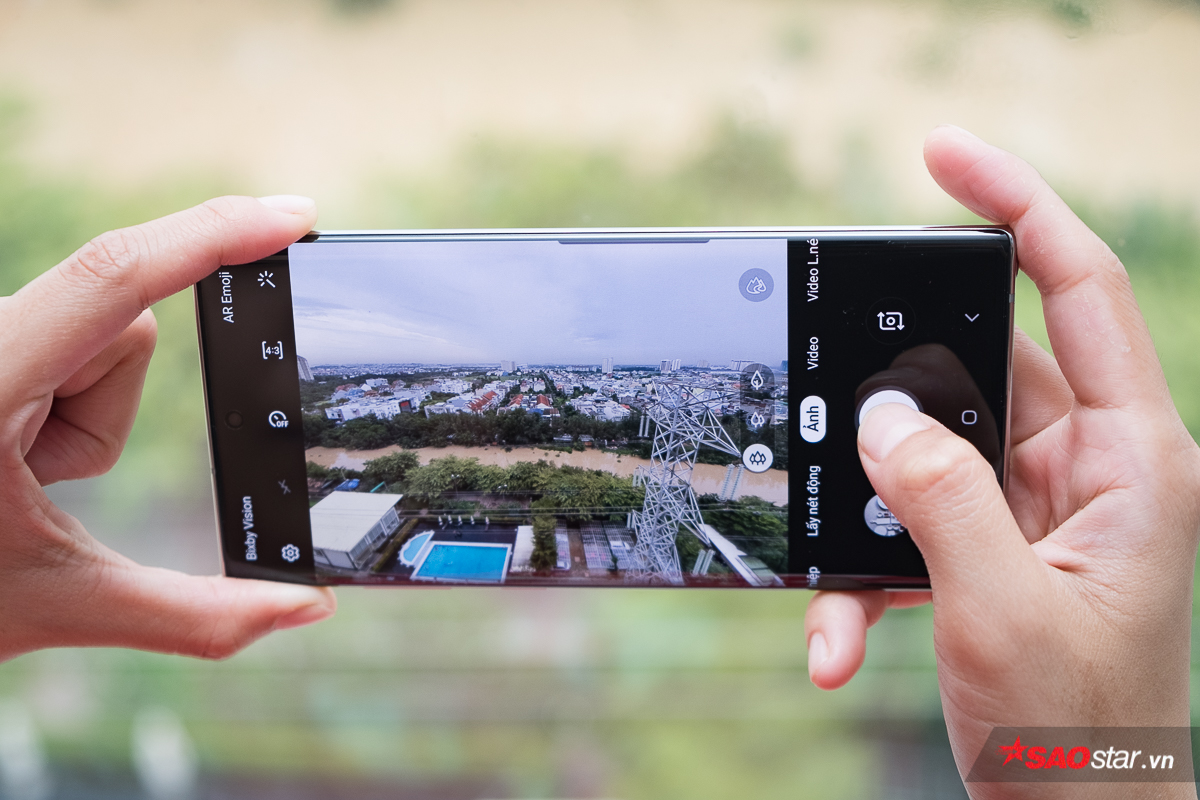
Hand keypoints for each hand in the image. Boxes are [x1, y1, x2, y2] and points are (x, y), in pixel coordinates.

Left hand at [0, 195, 336, 661]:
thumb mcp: (59, 601)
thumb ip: (195, 616)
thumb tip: (310, 608)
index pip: (115, 279)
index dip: (212, 236)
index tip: (292, 216)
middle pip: (121, 332)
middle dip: (105, 419)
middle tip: (35, 485)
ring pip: (100, 345)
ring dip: (83, 420)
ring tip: (13, 478)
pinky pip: (67, 350)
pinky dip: (62, 408)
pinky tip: (4, 457)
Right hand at [804, 127, 1199, 796]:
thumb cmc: (1073, 735)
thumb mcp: (1000, 610)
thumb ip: (941, 497)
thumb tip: (880, 417)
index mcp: (1131, 459)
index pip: (1080, 289)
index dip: (1018, 205)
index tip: (940, 155)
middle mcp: (1087, 466)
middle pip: (980, 369)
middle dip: (895, 396)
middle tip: (835, 416)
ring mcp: (1035, 507)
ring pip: (928, 453)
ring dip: (868, 513)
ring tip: (836, 585)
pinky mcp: (990, 544)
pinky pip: (911, 523)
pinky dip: (863, 573)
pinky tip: (836, 637)